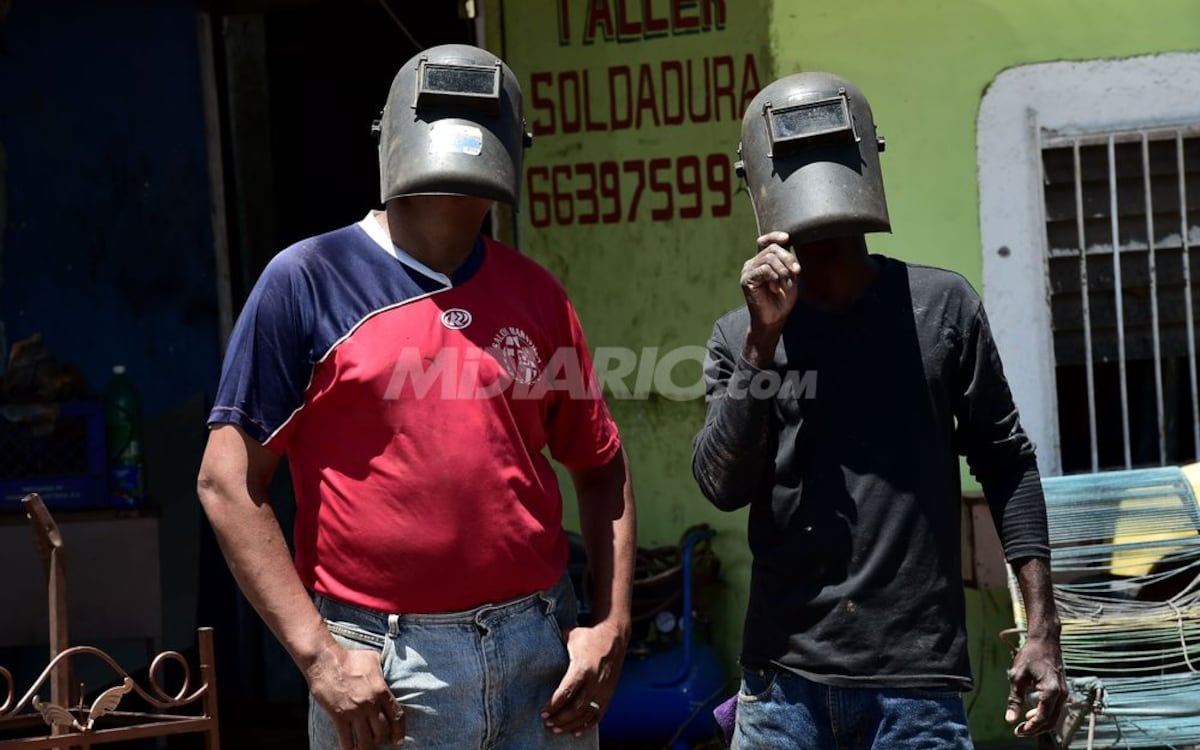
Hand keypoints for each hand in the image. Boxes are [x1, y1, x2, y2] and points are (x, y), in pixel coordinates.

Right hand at [306, 643, 404, 749]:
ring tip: (364, 745)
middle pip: (381, 731)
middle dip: (381, 738)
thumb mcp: (373, 659)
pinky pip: (346, 739)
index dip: (399, 731)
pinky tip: (350, 749)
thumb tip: (386, 676)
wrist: (325, 661)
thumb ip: (382, 671)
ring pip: (365, 740)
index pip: (396, 715)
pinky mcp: (339, 716)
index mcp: (381, 690)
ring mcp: (354, 711)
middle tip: (377, 738)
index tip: (398, 739)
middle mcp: (370, 703)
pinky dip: (349, 747)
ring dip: (366, 745)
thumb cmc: (349, 658)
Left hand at [541, 621, 626, 736]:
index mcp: (584, 668)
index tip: (543, 712)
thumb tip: (534, 649)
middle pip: (576, 707)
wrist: (615, 636)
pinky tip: (574, 731)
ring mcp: (603, 690)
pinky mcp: (609, 694)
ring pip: (587, 714)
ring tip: (556, 729)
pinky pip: (598, 715)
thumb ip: (554, 646)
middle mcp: (595, 681)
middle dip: (560, 718)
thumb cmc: (588, 636)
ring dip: (570, 724)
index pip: (567, 692)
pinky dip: (586, 726)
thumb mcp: (571, 637)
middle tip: (547, 722)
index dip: (554, 705)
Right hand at [741, 232, 800, 329]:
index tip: (787, 238)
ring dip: (783, 271)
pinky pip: (764, 269)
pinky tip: (775, 288)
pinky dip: (775, 277)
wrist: (774, 319)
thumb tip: (787, 245)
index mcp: (763, 261)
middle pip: (772, 248)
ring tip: (784, 284)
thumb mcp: (790, 277)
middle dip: (787, 258)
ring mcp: (748, 271)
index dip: (775, 236)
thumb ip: (787, 262)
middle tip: (795, 272)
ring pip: (769, 258)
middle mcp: (753, 263)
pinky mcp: (747, 279)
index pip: (765, 241)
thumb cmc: (782, 300)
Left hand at [1006, 635, 1065, 736]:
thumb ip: (1014, 700)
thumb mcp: (1017, 677)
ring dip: (1040, 723)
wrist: (1045, 641)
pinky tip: (1031, 714)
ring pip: (1055, 717)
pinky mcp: (1062, 691)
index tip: (1017, 731)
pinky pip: (1055, 709)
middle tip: (1019, 732)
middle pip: (1051, 721)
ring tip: (1024, 725)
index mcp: (1051, 691)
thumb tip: (1010, 720)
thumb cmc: (1030, 656)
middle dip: (1035, 729)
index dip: (1029, 728)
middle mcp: (1062, 695)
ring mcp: (1064, 693)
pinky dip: (1045, 715)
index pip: (1042, 718)